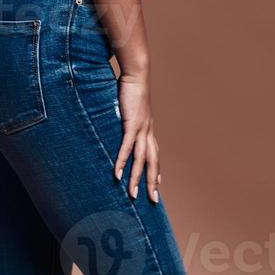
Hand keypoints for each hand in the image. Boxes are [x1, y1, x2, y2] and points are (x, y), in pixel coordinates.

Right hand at [114, 72, 160, 203]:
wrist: (136, 74)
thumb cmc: (132, 87)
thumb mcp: (132, 106)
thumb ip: (129, 115)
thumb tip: (123, 118)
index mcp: (149, 128)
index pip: (155, 154)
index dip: (156, 170)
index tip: (157, 184)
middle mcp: (148, 131)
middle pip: (152, 162)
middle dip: (152, 181)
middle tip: (152, 200)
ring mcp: (141, 129)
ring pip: (140, 159)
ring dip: (136, 178)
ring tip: (132, 195)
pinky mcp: (132, 124)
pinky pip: (127, 147)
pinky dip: (122, 162)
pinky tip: (118, 174)